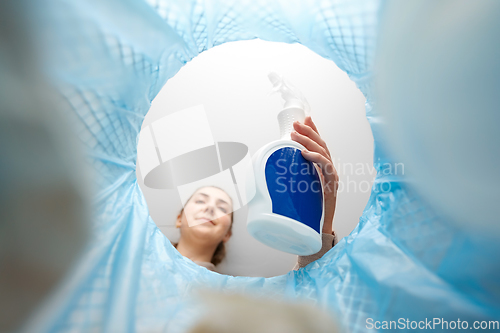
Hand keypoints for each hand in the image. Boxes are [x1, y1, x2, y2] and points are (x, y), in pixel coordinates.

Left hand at [290, 116, 338, 233]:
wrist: (317, 228)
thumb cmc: (308, 208)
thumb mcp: (299, 186)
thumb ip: (293, 174)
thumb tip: (275, 165)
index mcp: (322, 168)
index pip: (319, 144)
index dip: (313, 130)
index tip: (304, 119)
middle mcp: (329, 170)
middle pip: (321, 145)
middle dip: (308, 132)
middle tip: (295, 124)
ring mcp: (332, 177)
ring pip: (323, 152)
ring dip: (308, 142)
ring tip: (295, 136)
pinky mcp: (332, 186)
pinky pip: (326, 167)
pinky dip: (316, 158)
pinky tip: (305, 153)